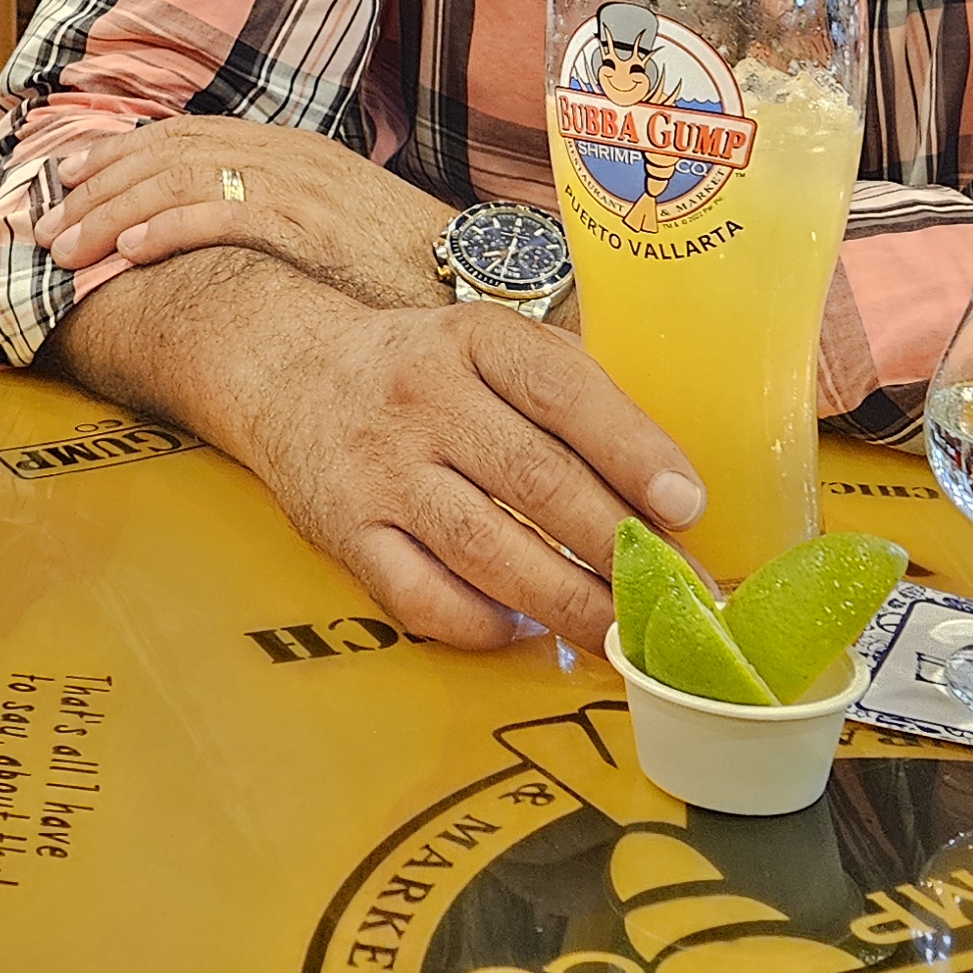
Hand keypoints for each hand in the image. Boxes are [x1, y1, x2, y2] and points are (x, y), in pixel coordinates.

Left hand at [38, 118, 450, 309]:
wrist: (480, 278)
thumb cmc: (406, 268)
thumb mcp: (335, 227)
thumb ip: (280, 219)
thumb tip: (221, 237)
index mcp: (290, 151)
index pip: (186, 138)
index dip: (120, 155)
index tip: (68, 179)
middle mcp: (287, 156)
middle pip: (170, 154)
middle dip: (98, 186)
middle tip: (44, 221)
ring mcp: (298, 185)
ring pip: (180, 182)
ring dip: (113, 212)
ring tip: (66, 246)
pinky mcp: (309, 223)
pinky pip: (221, 216)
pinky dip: (167, 227)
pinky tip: (127, 249)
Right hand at [221, 300, 704, 650]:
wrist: (286, 370)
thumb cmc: (422, 368)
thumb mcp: (489, 343)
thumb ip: (568, 393)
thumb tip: (665, 487)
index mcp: (474, 341)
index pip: (564, 392)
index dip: (633, 450)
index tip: (687, 506)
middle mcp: (424, 399)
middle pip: (535, 480)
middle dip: (618, 545)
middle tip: (676, 594)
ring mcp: (381, 469)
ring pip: (487, 549)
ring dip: (567, 600)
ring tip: (622, 632)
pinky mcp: (345, 533)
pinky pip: (423, 597)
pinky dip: (483, 624)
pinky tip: (524, 629)